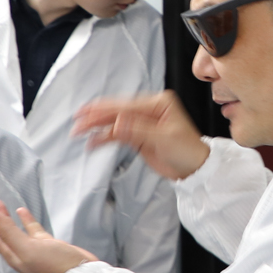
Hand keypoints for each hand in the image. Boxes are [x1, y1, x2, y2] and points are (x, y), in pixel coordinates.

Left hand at [0, 198, 96, 272]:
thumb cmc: (54, 265)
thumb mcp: (28, 247)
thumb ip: (8, 231)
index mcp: (11, 254)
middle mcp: (18, 252)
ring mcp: (32, 248)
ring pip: (12, 229)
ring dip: (3, 216)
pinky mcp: (45, 245)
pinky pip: (31, 230)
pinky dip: (24, 220)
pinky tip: (21, 211)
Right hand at [70, 92, 208, 181]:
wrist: (194, 169)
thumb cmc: (187, 151)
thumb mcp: (164, 139)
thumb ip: (138, 130)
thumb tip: (116, 123)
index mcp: (158, 102)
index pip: (125, 106)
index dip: (104, 111)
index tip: (86, 116)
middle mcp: (149, 109)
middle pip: (117, 111)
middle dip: (96, 117)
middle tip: (77, 123)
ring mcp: (143, 121)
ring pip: (114, 121)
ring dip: (97, 126)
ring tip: (79, 131)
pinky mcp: (138, 135)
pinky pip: (117, 133)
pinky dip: (105, 137)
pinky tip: (93, 141)